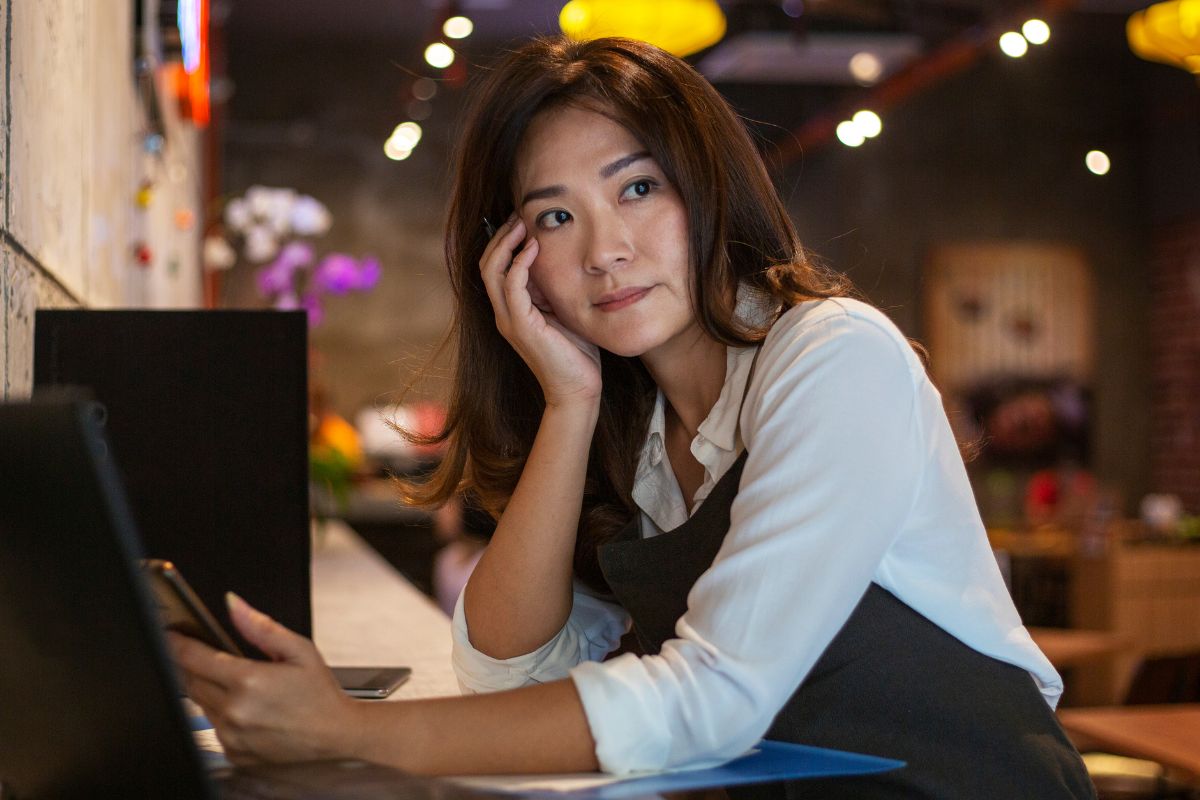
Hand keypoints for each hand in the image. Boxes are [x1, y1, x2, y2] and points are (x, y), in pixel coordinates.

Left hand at [167, 593, 360, 764]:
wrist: (335, 734)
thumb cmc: (320, 693)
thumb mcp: (299, 650)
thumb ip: (261, 627)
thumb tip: (233, 604)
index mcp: (249, 680)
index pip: (193, 657)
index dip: (176, 642)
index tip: (171, 634)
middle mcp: (235, 710)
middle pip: (190, 680)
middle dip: (193, 665)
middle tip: (210, 656)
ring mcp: (232, 735)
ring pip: (200, 704)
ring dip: (209, 690)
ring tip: (242, 686)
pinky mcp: (233, 752)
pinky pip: (213, 726)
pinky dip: (221, 713)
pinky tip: (247, 709)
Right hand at [479, 214, 600, 407]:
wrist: (577, 390)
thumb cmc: (576, 354)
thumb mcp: (564, 312)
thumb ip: (554, 290)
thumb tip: (559, 259)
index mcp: (512, 311)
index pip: (495, 268)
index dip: (504, 242)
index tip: (523, 221)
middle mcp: (504, 314)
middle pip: (487, 264)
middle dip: (501, 237)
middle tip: (520, 215)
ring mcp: (509, 320)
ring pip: (492, 271)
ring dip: (506, 244)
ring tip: (524, 225)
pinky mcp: (521, 326)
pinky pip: (511, 286)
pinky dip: (519, 263)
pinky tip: (534, 248)